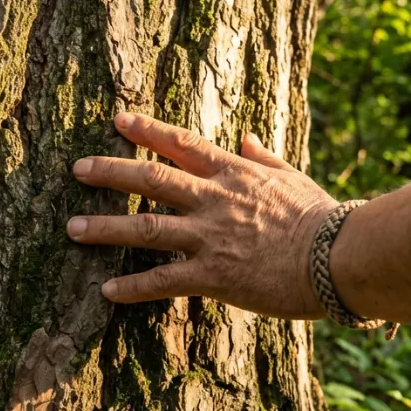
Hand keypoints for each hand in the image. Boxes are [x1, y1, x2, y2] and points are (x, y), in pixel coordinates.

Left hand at [67, 112, 337, 318]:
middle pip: (150, 178)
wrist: (338, 257)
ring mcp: (210, 237)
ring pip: (145, 226)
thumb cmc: (322, 218)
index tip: (118, 120)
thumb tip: (246, 139)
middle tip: (77, 169)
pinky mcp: (213, 275)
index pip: (181, 143)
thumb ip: (263, 158)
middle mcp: (214, 199)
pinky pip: (163, 280)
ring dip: (105, 227)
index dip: (147, 129)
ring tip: (72, 228)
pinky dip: (132, 286)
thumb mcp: (292, 178)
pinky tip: (108, 291)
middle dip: (110, 172)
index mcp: (233, 173)